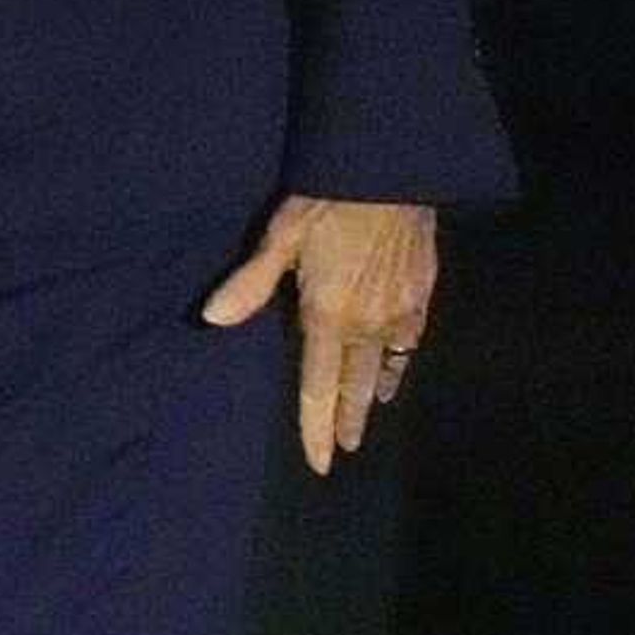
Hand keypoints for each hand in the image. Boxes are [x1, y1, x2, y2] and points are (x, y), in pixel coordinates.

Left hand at [201, 194, 438, 474]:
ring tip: (368, 417)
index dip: (317, 427)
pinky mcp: (424, 294)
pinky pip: (411, 343)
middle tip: (346, 449)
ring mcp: (401, 312)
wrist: (391, 172)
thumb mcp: (280, 236)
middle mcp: (368, 325)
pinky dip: (401, 364)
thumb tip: (210, 320)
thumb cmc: (326, 200)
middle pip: (356, 387)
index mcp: (328, 316)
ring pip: (386, 369)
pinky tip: (397, 370)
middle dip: (349, 421)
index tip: (321, 463)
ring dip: (374, 397)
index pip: (318, 387)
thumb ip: (250, 284)